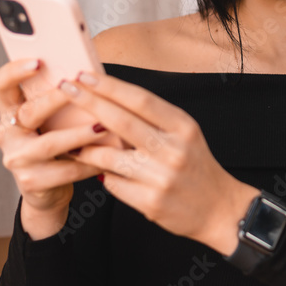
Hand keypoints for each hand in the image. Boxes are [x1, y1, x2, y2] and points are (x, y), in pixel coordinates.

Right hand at [0, 58, 113, 232]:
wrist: (48, 190)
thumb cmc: (57, 144)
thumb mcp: (54, 120)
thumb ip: (62, 100)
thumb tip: (92, 75)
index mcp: (10, 111)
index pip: (1, 85)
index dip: (14, 71)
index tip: (39, 61)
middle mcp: (7, 133)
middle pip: (29, 111)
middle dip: (57, 99)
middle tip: (81, 87)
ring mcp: (16, 159)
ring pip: (49, 143)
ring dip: (79, 134)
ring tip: (104, 126)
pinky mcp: (30, 181)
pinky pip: (64, 170)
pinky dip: (89, 162)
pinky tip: (107, 156)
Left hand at [56, 70, 260, 254]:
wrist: (219, 209)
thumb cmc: (196, 166)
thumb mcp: (185, 135)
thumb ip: (153, 121)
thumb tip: (110, 100)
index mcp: (183, 127)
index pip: (141, 100)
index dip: (110, 86)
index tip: (85, 75)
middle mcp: (173, 150)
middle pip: (122, 121)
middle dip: (89, 102)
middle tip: (65, 88)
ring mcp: (161, 177)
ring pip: (109, 156)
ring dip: (86, 147)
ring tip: (73, 142)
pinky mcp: (150, 202)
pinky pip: (113, 184)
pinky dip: (105, 176)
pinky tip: (105, 173)